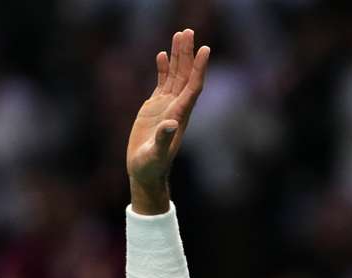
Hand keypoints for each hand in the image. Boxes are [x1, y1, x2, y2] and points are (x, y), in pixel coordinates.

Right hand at [126, 29, 209, 205]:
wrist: (145, 172)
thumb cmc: (151, 166)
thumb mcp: (156, 154)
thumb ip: (164, 138)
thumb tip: (171, 124)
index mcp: (180, 114)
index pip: (193, 86)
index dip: (200, 68)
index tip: (206, 49)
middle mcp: (176, 107)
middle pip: (186, 75)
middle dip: (188, 53)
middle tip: (188, 31)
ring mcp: (166, 106)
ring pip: (175, 75)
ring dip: (178, 56)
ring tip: (179, 34)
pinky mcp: (154, 107)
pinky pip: (161, 82)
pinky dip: (162, 68)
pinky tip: (161, 54)